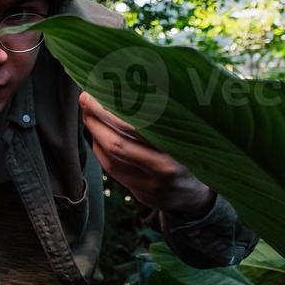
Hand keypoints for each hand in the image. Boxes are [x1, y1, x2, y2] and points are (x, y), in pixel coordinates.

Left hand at [79, 90, 216, 217]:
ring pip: (111, 160)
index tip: (97, 91)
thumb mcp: (185, 132)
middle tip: (86, 101)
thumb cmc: (192, 152)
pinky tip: (98, 137)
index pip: (135, 127)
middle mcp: (163, 168)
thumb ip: (161, 117)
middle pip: (118, 144)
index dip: (110, 110)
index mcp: (178, 147)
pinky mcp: (141, 195)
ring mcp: (150, 185)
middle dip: (96, 121)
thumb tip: (128, 89)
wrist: (198, 194)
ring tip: (89, 116)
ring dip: (95, 135)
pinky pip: (113, 172)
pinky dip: (101, 152)